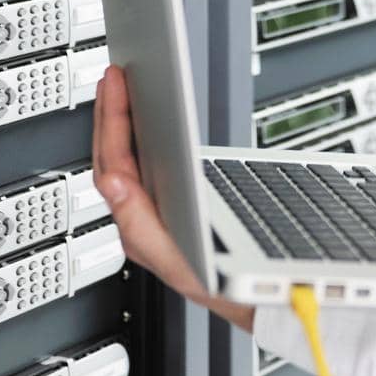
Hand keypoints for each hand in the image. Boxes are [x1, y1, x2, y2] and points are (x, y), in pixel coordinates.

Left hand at [93, 62, 254, 334]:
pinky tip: (146, 125)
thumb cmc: (236, 286)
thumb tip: (113, 182)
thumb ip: (145, 226)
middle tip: (115, 75)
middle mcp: (143, 230)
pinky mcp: (171, 215)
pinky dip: (139, 140)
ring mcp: (155, 222)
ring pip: (125, 166)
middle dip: (111, 116)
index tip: (116, 86)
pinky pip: (143, 171)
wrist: (264, 301)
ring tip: (123, 90)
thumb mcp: (196, 257)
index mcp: (144, 235)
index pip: (115, 170)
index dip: (113, 124)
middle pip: (114, 164)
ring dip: (121, 125)